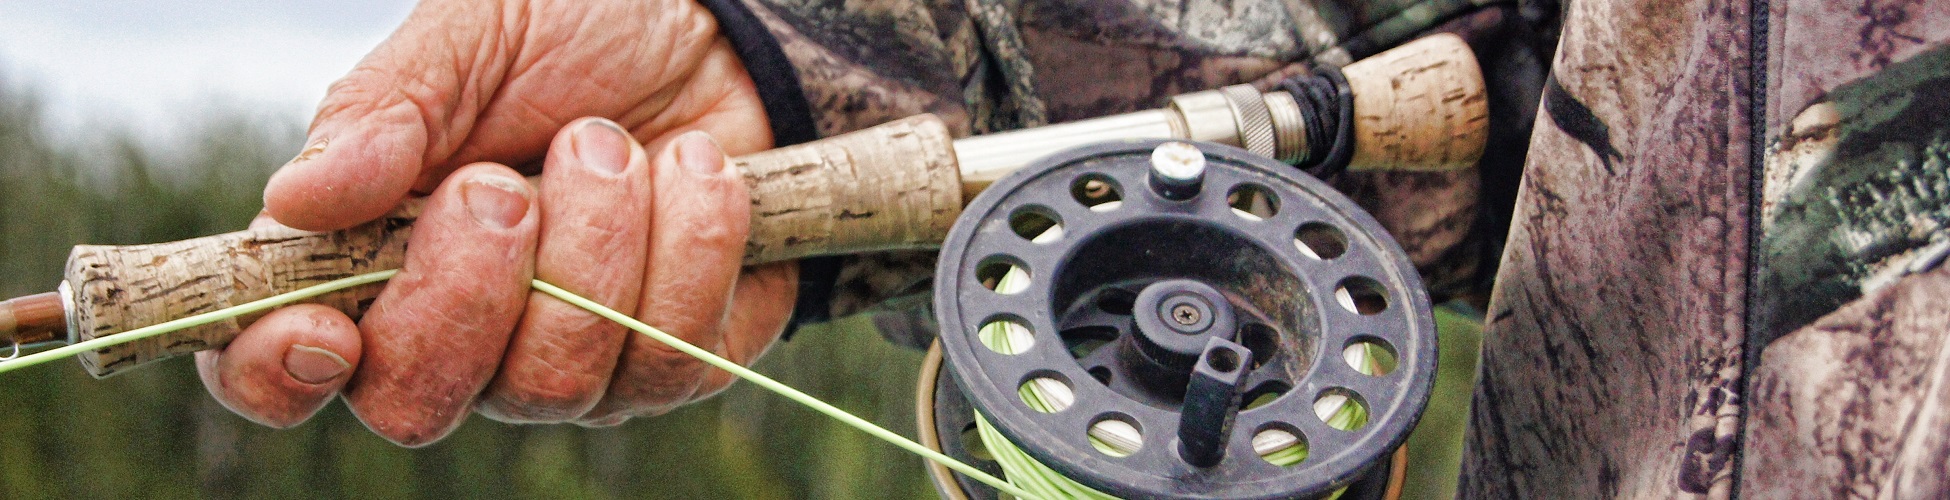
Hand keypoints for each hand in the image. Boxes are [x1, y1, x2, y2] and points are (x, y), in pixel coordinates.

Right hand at [193, 0, 797, 445]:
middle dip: (466, 291)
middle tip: (500, 184)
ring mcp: (573, 364)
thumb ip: (383, 113)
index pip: (281, 373)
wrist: (717, 32)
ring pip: (556, 382)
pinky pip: (677, 355)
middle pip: (419, 403)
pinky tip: (692, 166)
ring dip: (592, 244)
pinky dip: (689, 242)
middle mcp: (463, 339)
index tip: (321, 327)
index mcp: (368, 265)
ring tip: (607, 142)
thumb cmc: (571, 36)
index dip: (279, 375)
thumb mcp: (467, 40)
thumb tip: (294, 199)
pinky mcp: (681, 358)